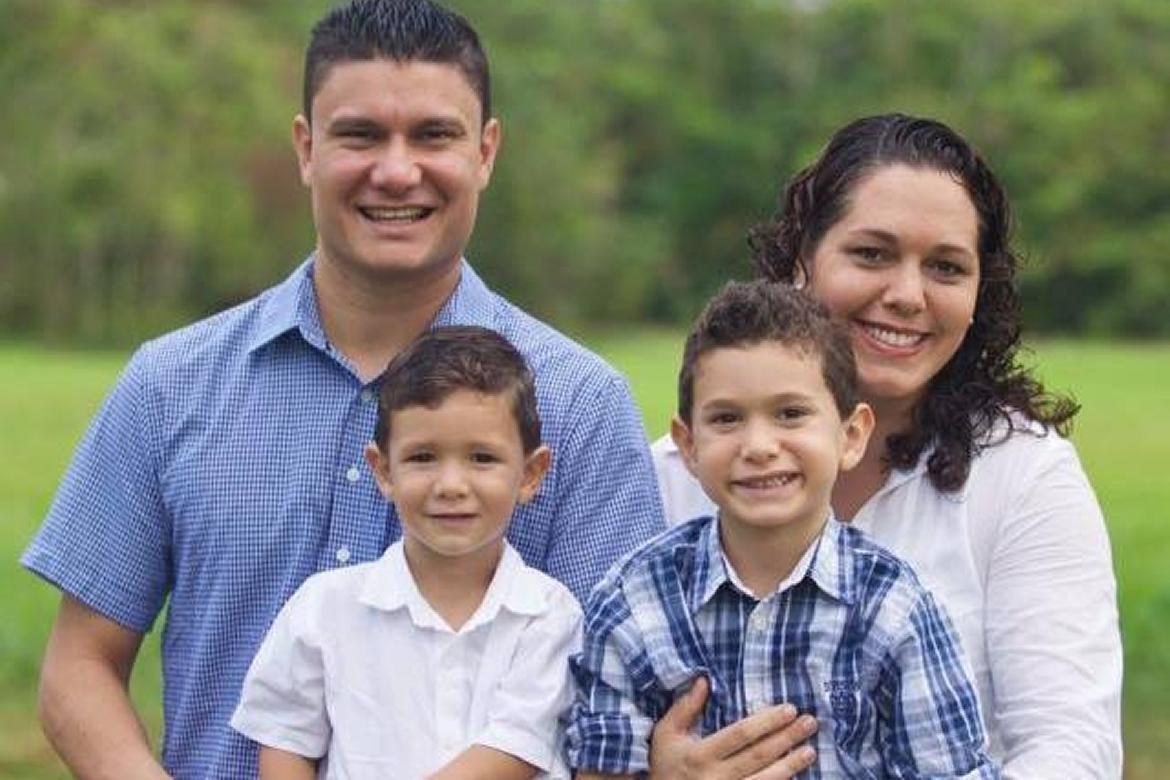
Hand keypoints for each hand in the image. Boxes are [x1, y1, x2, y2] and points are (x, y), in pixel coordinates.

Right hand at [648, 677, 817, 779]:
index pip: (740, 735)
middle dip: (786, 738)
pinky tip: (796, 775)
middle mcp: (716, 777)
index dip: (766, 722)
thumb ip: (685, 708)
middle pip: (758, 756)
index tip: (789, 709)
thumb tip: (705, 680)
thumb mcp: (666, 734)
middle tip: (809, 723)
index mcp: (700, 755)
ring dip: (790, 765)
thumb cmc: (664, 764)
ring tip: (810, 750)